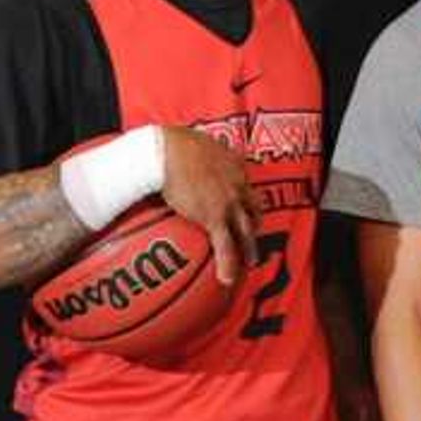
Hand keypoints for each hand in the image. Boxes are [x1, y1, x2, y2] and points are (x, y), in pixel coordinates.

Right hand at [156, 126, 261, 283]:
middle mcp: (237, 183)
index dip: (246, 199)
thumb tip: (179, 153)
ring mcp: (228, 202)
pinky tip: (226, 280)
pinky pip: (225, 246)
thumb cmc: (170, 141)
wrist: (166, 149)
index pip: (245, 186)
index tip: (244, 209)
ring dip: (248, 249)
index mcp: (232, 164)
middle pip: (252, 209)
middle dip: (255, 224)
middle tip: (252, 238)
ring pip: (245, 231)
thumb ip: (193, 151)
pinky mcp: (214, 217)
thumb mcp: (190, 142)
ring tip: (249, 263)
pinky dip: (228, 265)